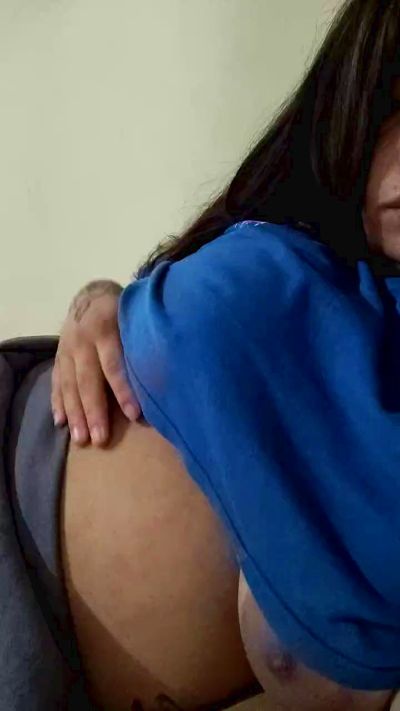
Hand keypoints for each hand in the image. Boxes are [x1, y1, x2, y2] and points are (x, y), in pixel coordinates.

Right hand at [51, 279, 139, 445]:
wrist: (91, 294)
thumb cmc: (124, 310)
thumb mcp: (134, 316)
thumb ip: (142, 341)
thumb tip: (166, 373)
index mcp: (105, 329)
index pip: (114, 364)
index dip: (124, 390)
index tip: (135, 414)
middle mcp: (82, 341)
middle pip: (88, 380)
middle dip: (94, 411)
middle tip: (100, 439)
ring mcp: (66, 349)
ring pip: (70, 385)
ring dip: (75, 414)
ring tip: (81, 439)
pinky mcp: (58, 357)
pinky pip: (56, 382)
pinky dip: (58, 403)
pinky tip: (61, 423)